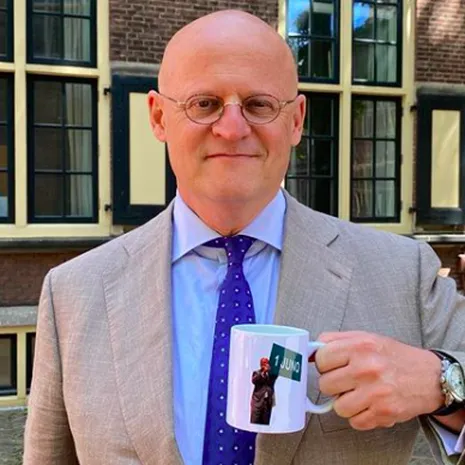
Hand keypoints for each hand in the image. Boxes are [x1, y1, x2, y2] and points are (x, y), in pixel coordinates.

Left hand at [315, 331, 443, 430]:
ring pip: (338, 407)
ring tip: (359, 392)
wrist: (428, 376)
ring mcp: (376, 393)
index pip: (321, 358)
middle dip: (334, 383)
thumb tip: (309, 353)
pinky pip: (354, 422)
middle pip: (325, 384)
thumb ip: (334, 341)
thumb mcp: (364, 338)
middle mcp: (367, 368)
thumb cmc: (391, 356)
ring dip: (345, 402)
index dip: (324, 363)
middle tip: (347, 379)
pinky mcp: (384, 413)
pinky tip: (369, 403)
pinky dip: (359, 416)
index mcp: (360, 346)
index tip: (332, 365)